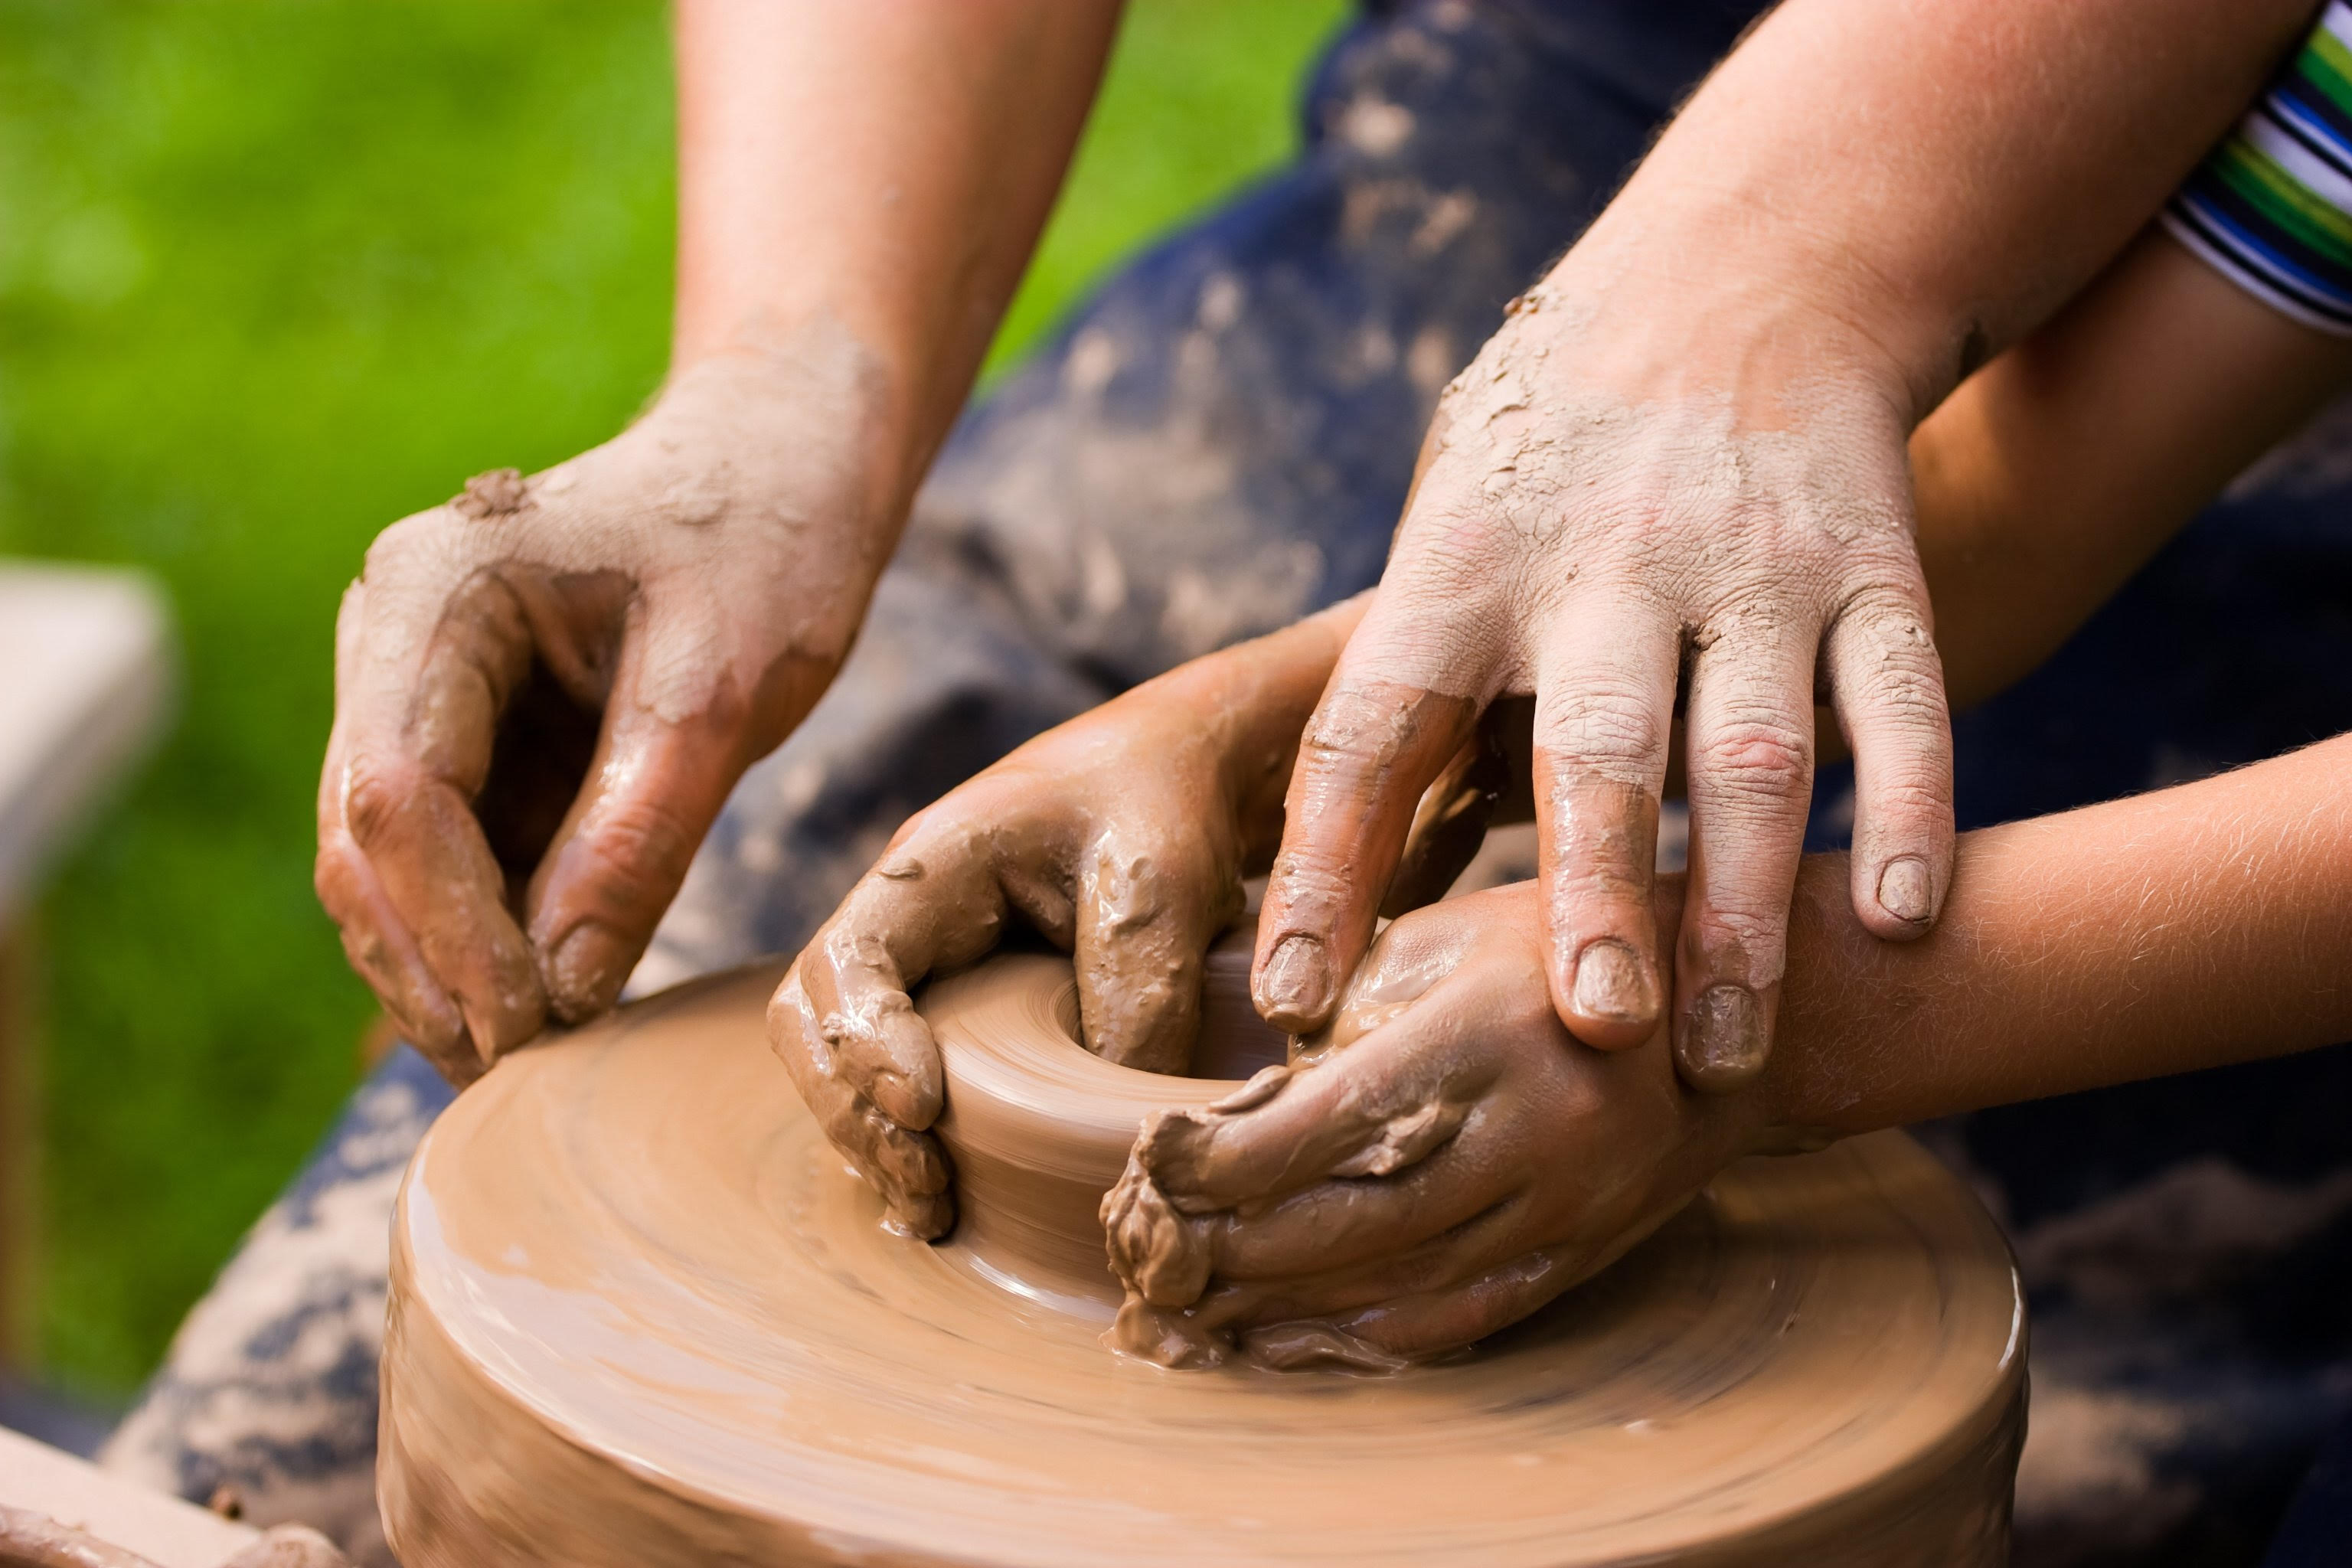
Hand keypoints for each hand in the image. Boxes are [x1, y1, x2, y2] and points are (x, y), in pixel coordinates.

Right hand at [316, 332, 895, 1083]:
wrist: (784, 466)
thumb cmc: (767, 539)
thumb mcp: (724, 684)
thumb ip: (638, 829)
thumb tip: (559, 991)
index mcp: (433, 592)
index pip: (395, 796)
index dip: (449, 932)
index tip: (528, 1028)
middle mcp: (394, 641)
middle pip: (365, 844)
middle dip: (435, 970)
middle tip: (520, 1077)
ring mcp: (421, 695)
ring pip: (391, 870)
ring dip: (449, 974)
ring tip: (532, 1067)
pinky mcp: (469, 743)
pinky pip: (452, 865)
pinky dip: (486, 944)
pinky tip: (548, 1013)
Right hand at [768, 606, 1356, 1236]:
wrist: (1193, 766)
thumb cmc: (1168, 806)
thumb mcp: (1161, 892)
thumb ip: (1134, 1005)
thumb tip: (1105, 1141)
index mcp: (935, 863)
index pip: (848, 959)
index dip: (864, 1043)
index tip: (925, 1109)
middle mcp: (909, 915)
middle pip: (812, 1020)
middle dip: (852, 1110)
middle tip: (926, 1187)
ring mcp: (926, 961)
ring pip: (843, 1058)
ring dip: (872, 1137)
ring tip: (934, 1209)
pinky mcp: (959, 1005)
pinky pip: (897, 1072)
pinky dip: (907, 1136)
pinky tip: (950, 1194)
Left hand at [1106, 880, 1769, 1369]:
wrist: (1740, 1012)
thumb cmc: (1564, 946)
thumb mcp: (1448, 937)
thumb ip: (1347, 1010)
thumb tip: (1241, 1100)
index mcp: (1480, 1035)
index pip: (1320, 1125)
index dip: (1217, 1161)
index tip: (1148, 1160)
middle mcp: (1527, 1134)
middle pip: (1344, 1226)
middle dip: (1227, 1249)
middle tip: (1145, 1247)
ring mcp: (1562, 1208)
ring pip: (1393, 1289)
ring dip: (1276, 1309)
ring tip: (1190, 1308)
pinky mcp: (1581, 1255)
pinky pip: (1457, 1321)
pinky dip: (1360, 1341)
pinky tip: (1288, 1342)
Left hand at [1254, 273, 1952, 1092]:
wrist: (1742, 271)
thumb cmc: (1552, 438)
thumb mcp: (1448, 510)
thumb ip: (1419, 669)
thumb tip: (1355, 865)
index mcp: (1461, 562)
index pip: (1370, 726)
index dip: (1322, 867)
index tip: (1293, 998)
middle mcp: (1603, 564)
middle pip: (1593, 747)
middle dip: (1595, 894)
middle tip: (1591, 1034)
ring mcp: (1750, 566)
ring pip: (1751, 752)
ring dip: (1742, 910)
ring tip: (1725, 1052)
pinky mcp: (1871, 566)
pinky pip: (1902, 700)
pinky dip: (1906, 809)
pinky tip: (1900, 918)